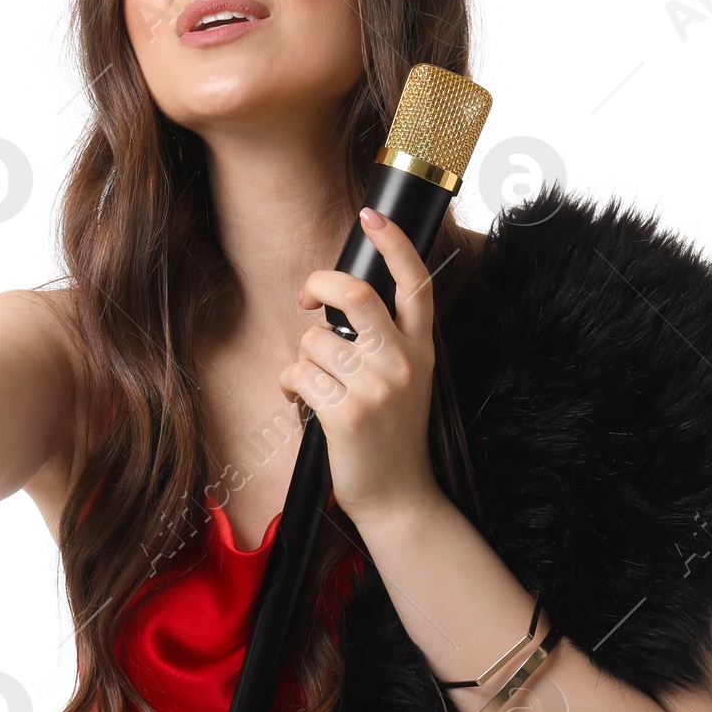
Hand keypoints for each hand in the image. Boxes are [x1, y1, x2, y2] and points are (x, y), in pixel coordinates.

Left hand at [279, 206, 444, 528]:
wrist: (399, 496)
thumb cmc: (392, 436)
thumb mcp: (407, 381)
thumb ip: (387, 342)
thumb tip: (341, 303)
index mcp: (421, 350)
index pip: (415, 283)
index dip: (393, 242)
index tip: (373, 215)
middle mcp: (403, 363)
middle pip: (357, 294)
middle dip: (321, 285)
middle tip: (307, 299)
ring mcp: (375, 388)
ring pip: (314, 341)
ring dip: (301, 360)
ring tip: (313, 385)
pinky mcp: (345, 414)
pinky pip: (298, 375)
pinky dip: (290, 386)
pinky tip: (302, 403)